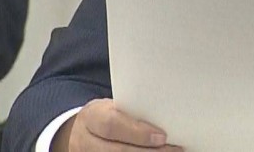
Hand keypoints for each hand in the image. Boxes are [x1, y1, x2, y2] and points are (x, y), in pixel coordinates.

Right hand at [52, 99, 181, 150]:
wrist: (78, 133)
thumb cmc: (104, 116)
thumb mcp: (110, 107)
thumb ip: (130, 112)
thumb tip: (164, 114)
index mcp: (92, 117)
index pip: (112, 124)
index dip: (138, 132)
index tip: (162, 136)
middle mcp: (87, 141)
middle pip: (118, 151)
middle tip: (174, 150)